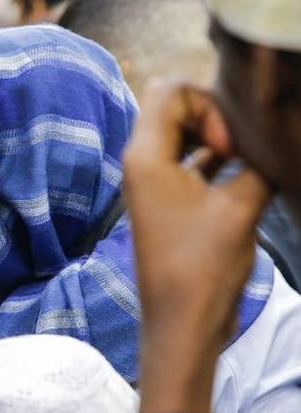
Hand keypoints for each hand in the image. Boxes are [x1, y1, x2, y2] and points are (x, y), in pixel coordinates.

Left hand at [123, 80, 272, 412]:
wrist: (182, 323)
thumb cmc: (203, 267)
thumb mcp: (241, 204)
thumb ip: (257, 161)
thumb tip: (272, 139)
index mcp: (144, 156)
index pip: (169, 90)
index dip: (208, 105)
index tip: (227, 146)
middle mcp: (140, 163)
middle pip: (174, 106)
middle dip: (213, 114)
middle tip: (239, 150)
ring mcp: (152, 183)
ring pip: (184, 133)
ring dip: (217, 137)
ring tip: (248, 159)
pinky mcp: (167, 201)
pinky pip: (191, 161)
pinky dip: (216, 159)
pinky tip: (247, 173)